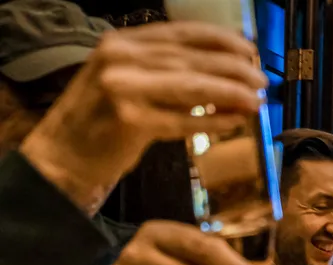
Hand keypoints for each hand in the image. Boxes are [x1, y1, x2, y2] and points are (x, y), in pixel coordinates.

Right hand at [19, 21, 265, 214]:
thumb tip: (226, 74)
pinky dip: (213, 122)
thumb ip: (167, 71)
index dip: (222, 41)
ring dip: (231, 94)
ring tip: (257, 100)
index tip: (250, 51)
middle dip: (235, 70)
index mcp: (122, 42)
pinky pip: (184, 121)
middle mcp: (121, 59)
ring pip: (193, 87)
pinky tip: (235, 122)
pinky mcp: (130, 122)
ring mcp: (123, 89)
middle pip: (193, 60)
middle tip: (262, 80)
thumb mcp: (128, 80)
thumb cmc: (101, 119)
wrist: (61, 155)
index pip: (183, 33)